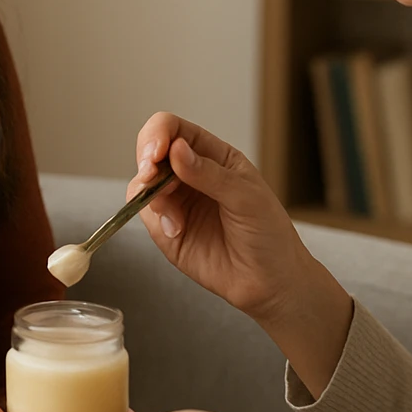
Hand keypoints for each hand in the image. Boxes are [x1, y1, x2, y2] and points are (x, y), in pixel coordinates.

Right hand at [128, 112, 317, 322]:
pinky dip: (155, 218)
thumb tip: (176, 149)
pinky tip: (177, 230)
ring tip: (173, 216)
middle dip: (147, 161)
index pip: (174, 129)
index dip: (159, 134)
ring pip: (142, 182)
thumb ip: (210, 174)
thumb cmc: (268, 234)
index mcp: (213, 155)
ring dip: (150, 194)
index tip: (156, 153)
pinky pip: (144, 213)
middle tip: (151, 177)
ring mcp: (176, 201)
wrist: (269, 282)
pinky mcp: (166, 229)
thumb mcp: (247, 198)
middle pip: (150, 150)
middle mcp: (190, 174)